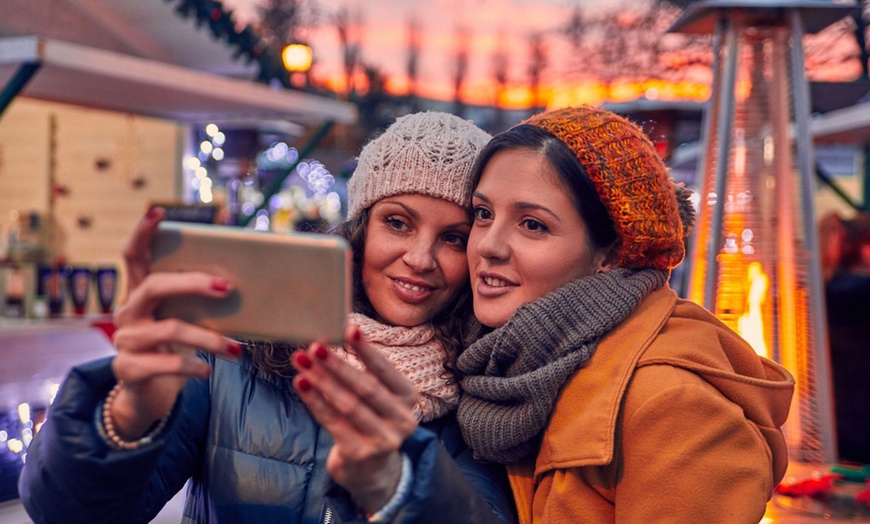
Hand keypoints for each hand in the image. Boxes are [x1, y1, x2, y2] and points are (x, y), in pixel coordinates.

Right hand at [108, 208, 241, 439]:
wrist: (149, 394)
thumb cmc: (173, 349)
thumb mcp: (184, 321)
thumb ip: (199, 303)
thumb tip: (241, 286)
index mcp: (140, 294)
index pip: (134, 256)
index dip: (142, 232)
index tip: (158, 211)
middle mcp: (127, 312)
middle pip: (155, 285)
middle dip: (193, 283)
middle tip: (228, 288)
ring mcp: (125, 341)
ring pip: (170, 330)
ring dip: (209, 338)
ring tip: (237, 350)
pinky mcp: (128, 369)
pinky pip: (166, 364)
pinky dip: (192, 365)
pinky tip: (208, 370)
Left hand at [291, 326, 418, 513]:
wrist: (372, 469)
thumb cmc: (370, 419)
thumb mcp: (377, 396)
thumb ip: (363, 372)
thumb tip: (332, 337)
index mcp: (408, 396)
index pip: (385, 370)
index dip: (367, 350)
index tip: (349, 329)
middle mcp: (402, 418)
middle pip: (365, 387)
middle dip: (337, 364)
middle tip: (315, 346)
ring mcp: (383, 439)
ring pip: (347, 405)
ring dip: (321, 381)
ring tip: (301, 362)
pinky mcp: (360, 453)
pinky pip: (333, 422)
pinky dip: (315, 401)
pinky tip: (301, 385)